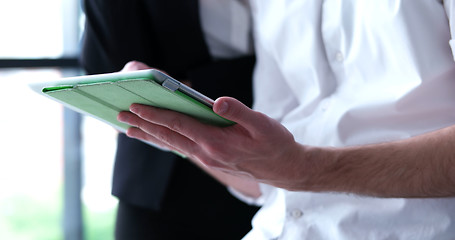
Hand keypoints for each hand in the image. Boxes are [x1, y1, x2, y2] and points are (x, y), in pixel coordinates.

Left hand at [117, 94, 310, 189]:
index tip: (136, 107)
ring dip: (150, 136)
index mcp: (216, 141)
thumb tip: (217, 101)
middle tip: (121, 116)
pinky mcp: (211, 159)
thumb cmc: (274, 144)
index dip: (156, 115)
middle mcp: (207, 152)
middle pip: (169, 136)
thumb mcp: (262, 124)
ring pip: (173, 145)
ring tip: (130, 130)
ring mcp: (208, 158)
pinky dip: (166, 142)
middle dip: (144, 125)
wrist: (283, 168)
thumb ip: (239, 111)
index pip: (179, 125)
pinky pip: (182, 149)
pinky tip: (159, 139)